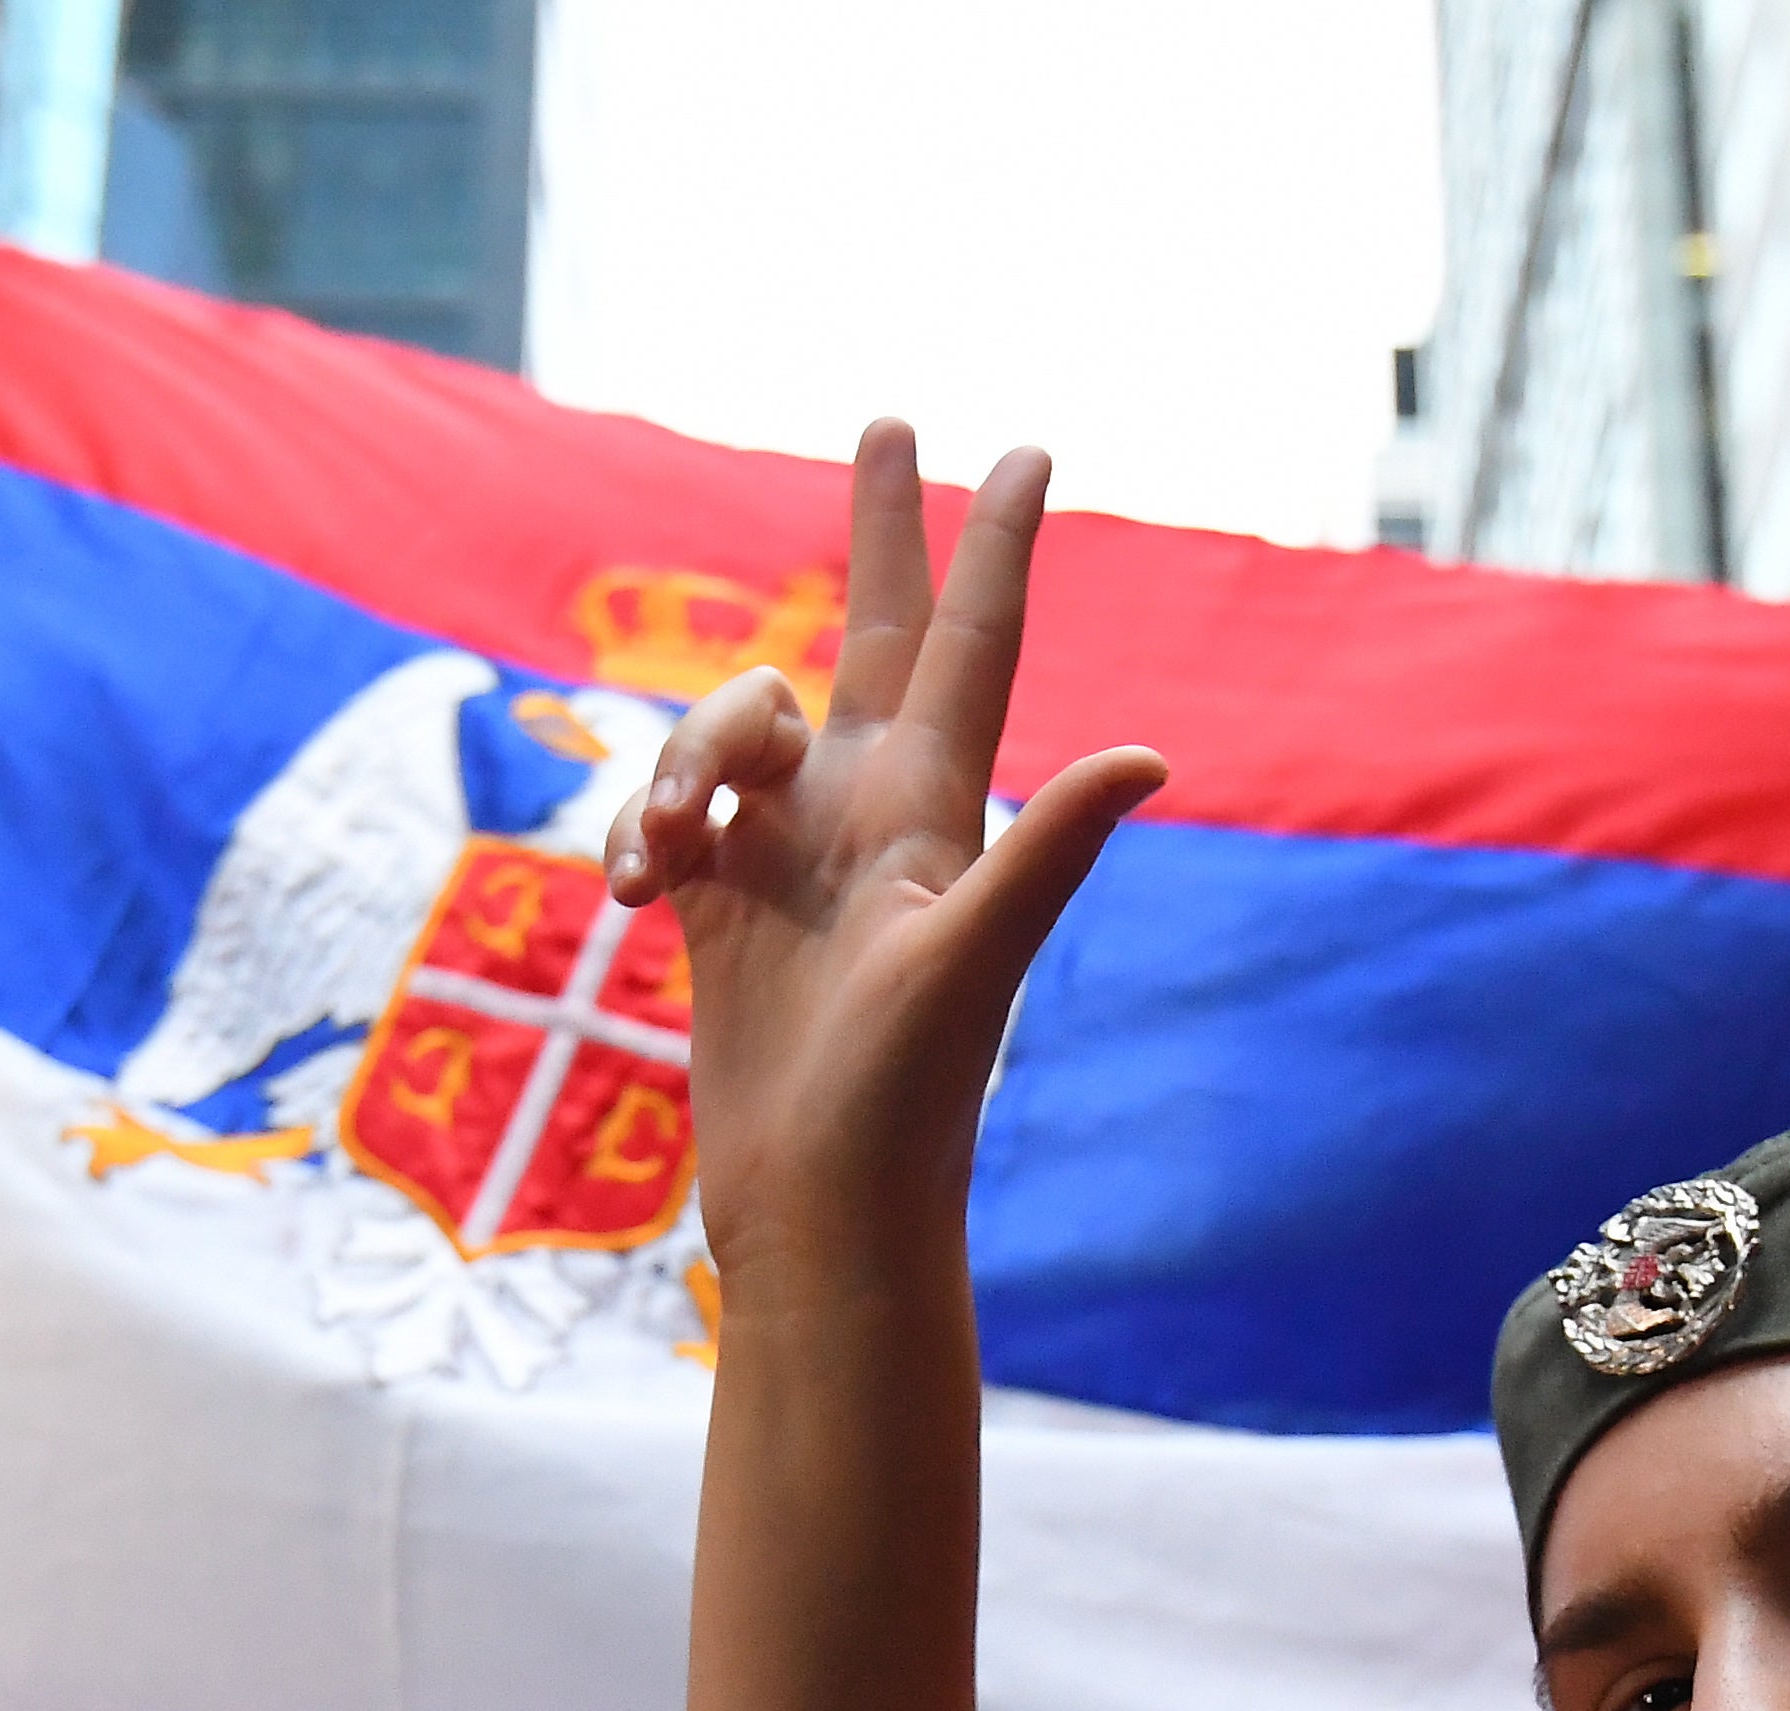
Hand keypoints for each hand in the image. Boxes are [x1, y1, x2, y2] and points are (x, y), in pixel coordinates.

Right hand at [606, 424, 1163, 1290]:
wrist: (820, 1212)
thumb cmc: (900, 1098)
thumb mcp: (971, 960)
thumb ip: (1047, 846)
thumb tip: (1152, 757)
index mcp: (932, 805)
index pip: (971, 644)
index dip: (995, 544)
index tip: (1028, 448)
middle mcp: (870, 813)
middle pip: (868, 634)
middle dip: (881, 530)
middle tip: (889, 418)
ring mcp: (791, 855)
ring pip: (727, 724)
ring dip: (684, 752)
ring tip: (673, 845)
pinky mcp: (721, 907)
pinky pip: (666, 815)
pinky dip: (639, 831)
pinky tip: (637, 893)